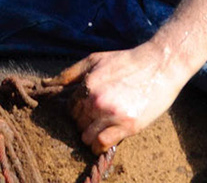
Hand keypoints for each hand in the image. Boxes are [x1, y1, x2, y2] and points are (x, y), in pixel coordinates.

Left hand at [60, 43, 194, 154]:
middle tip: (95, 120)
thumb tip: (47, 84)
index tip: (85, 112)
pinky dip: (99, 146)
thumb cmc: (127, 62)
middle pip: (77, 123)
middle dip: (83, 123)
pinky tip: (102, 143)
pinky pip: (102, 144)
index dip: (76, 111)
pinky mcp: (128, 126)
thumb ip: (70, 74)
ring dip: (90, 136)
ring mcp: (112, 114)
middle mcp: (96, 101)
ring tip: (99, 130)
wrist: (159, 65)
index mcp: (87, 85)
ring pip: (86, 136)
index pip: (69, 108)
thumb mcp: (94, 60)